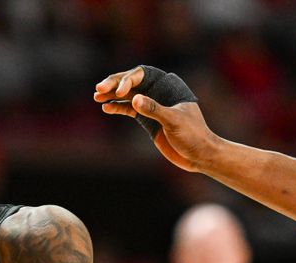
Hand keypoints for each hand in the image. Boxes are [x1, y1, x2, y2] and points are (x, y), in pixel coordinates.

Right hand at [94, 66, 219, 172]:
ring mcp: (151, 105)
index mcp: (168, 86)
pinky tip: (106, 108)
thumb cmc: (193, 136)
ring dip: (112, 95)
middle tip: (99, 89)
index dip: (128, 80)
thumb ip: (154, 110)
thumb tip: (134, 99)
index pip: (143, 75)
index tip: (120, 93)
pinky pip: (128, 109)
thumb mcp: (174, 122)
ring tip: (97, 96)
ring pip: (127, 95)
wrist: (199, 154)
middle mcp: (158, 92)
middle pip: (132, 82)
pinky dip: (117, 108)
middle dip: (115, 84)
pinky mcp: (147, 119)